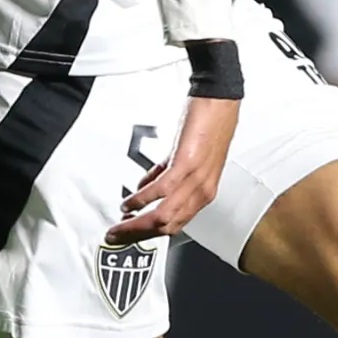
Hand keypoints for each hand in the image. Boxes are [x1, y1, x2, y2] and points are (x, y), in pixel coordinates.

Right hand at [106, 95, 237, 243]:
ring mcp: (196, 180)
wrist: (220, 100)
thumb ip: (164, 175)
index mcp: (204, 192)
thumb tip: (143, 188)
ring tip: (118, 226)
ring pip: (164, 216)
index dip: (150, 234)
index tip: (130, 236)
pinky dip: (141, 200)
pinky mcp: (187, 164)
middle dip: (138, 236)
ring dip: (136, 225)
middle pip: (168, 227)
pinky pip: (161, 191)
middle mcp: (202, 191)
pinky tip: (129, 202)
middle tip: (117, 237)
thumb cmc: (208, 125)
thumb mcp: (185, 158)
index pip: (176, 225)